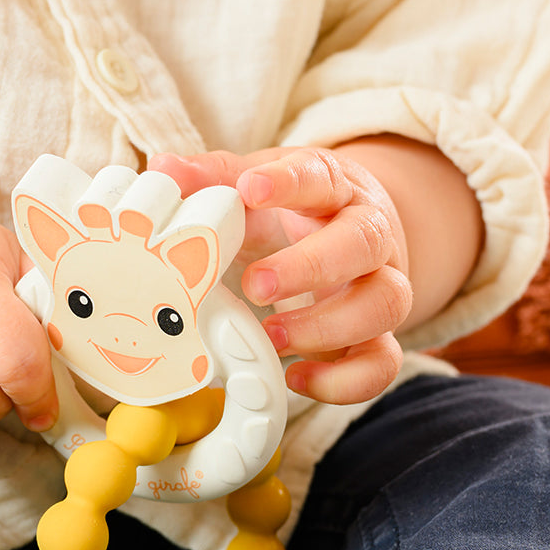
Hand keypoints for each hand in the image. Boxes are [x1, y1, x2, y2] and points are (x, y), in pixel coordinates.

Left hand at [150, 148, 412, 403]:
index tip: (251, 188)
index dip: (289, 183)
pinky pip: (382, 363)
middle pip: (365, 242)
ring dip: (327, 326)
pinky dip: (343, 380)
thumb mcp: (253, 185)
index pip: (321, 175)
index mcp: (334, 188)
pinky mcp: (380, 336)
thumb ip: (211, 179)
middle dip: (311, 267)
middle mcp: (368, 235)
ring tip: (272, 337)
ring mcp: (380, 285)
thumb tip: (163, 168)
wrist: (346, 236)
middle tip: (256, 285)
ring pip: (387, 303)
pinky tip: (295, 377)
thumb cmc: (289, 211)